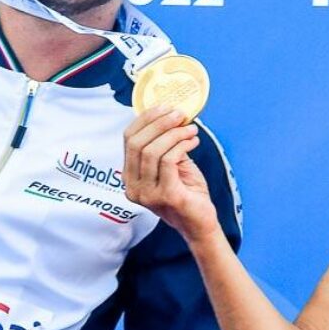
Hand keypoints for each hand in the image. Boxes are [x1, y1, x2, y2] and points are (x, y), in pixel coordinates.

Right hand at [123, 106, 217, 242]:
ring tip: (191, 129)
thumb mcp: (172, 165)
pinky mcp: (166, 196)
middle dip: (159, 123)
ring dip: (174, 134)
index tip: (164, 107)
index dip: (145, 119)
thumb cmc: (187, 192)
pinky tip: (193, 142)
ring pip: (153, 150)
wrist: (200, 223)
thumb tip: (171, 115)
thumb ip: (166, 145)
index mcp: (130, 176)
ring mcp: (147, 193)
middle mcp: (133, 186)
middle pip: (137, 143)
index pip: (128, 140)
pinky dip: (181, 145)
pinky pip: (169, 161)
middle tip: (180, 115)